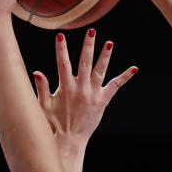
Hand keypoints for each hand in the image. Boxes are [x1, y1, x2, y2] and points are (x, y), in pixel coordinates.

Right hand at [34, 29, 136, 150]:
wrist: (69, 141)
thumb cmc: (54, 124)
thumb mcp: (44, 106)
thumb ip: (42, 88)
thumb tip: (36, 72)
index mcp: (65, 88)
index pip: (63, 64)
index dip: (61, 49)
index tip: (60, 35)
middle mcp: (81, 89)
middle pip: (84, 63)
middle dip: (87, 46)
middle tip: (91, 31)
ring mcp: (93, 95)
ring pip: (100, 71)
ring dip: (105, 56)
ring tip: (109, 43)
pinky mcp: (102, 101)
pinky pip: (115, 86)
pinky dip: (124, 77)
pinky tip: (134, 68)